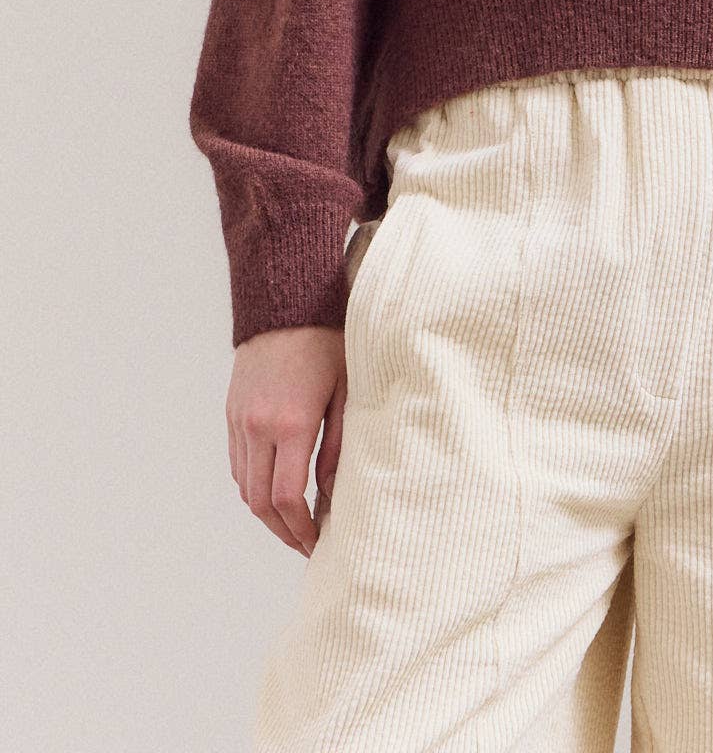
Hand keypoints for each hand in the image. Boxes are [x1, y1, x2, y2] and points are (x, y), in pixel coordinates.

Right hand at [226, 326, 348, 554]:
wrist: (286, 302)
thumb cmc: (328, 341)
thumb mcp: (346, 391)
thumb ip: (338, 446)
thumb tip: (330, 495)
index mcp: (291, 423)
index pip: (287, 498)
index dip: (301, 529)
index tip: (318, 542)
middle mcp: (258, 427)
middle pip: (259, 503)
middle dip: (282, 531)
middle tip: (305, 543)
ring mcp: (240, 420)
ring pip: (244, 486)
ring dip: (265, 512)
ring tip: (293, 522)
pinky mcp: (232, 413)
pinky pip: (237, 463)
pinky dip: (252, 484)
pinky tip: (275, 488)